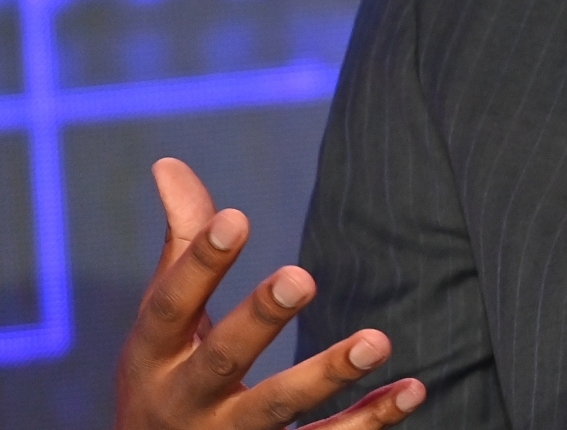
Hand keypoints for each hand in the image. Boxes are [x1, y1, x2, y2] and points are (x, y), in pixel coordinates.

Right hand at [114, 157, 424, 429]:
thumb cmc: (167, 379)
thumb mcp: (162, 325)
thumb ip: (181, 247)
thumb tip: (168, 162)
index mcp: (153, 357)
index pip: (169, 306)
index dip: (198, 264)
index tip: (235, 217)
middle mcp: (185, 401)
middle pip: (222, 359)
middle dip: (259, 319)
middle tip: (302, 275)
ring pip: (278, 410)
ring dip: (327, 374)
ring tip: (378, 341)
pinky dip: (370, 421)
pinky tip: (412, 389)